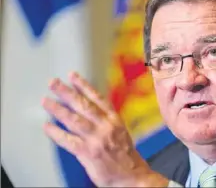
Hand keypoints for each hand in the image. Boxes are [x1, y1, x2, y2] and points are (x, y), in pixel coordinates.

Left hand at [42, 72, 168, 186]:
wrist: (132, 177)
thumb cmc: (125, 156)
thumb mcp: (119, 132)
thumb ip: (104, 121)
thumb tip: (85, 110)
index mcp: (114, 119)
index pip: (97, 98)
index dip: (84, 85)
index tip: (72, 75)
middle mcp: (106, 126)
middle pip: (83, 105)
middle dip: (67, 92)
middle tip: (53, 82)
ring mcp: (97, 139)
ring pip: (74, 120)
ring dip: (58, 109)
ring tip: (46, 101)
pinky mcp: (89, 153)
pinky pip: (69, 141)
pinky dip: (56, 133)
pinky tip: (47, 127)